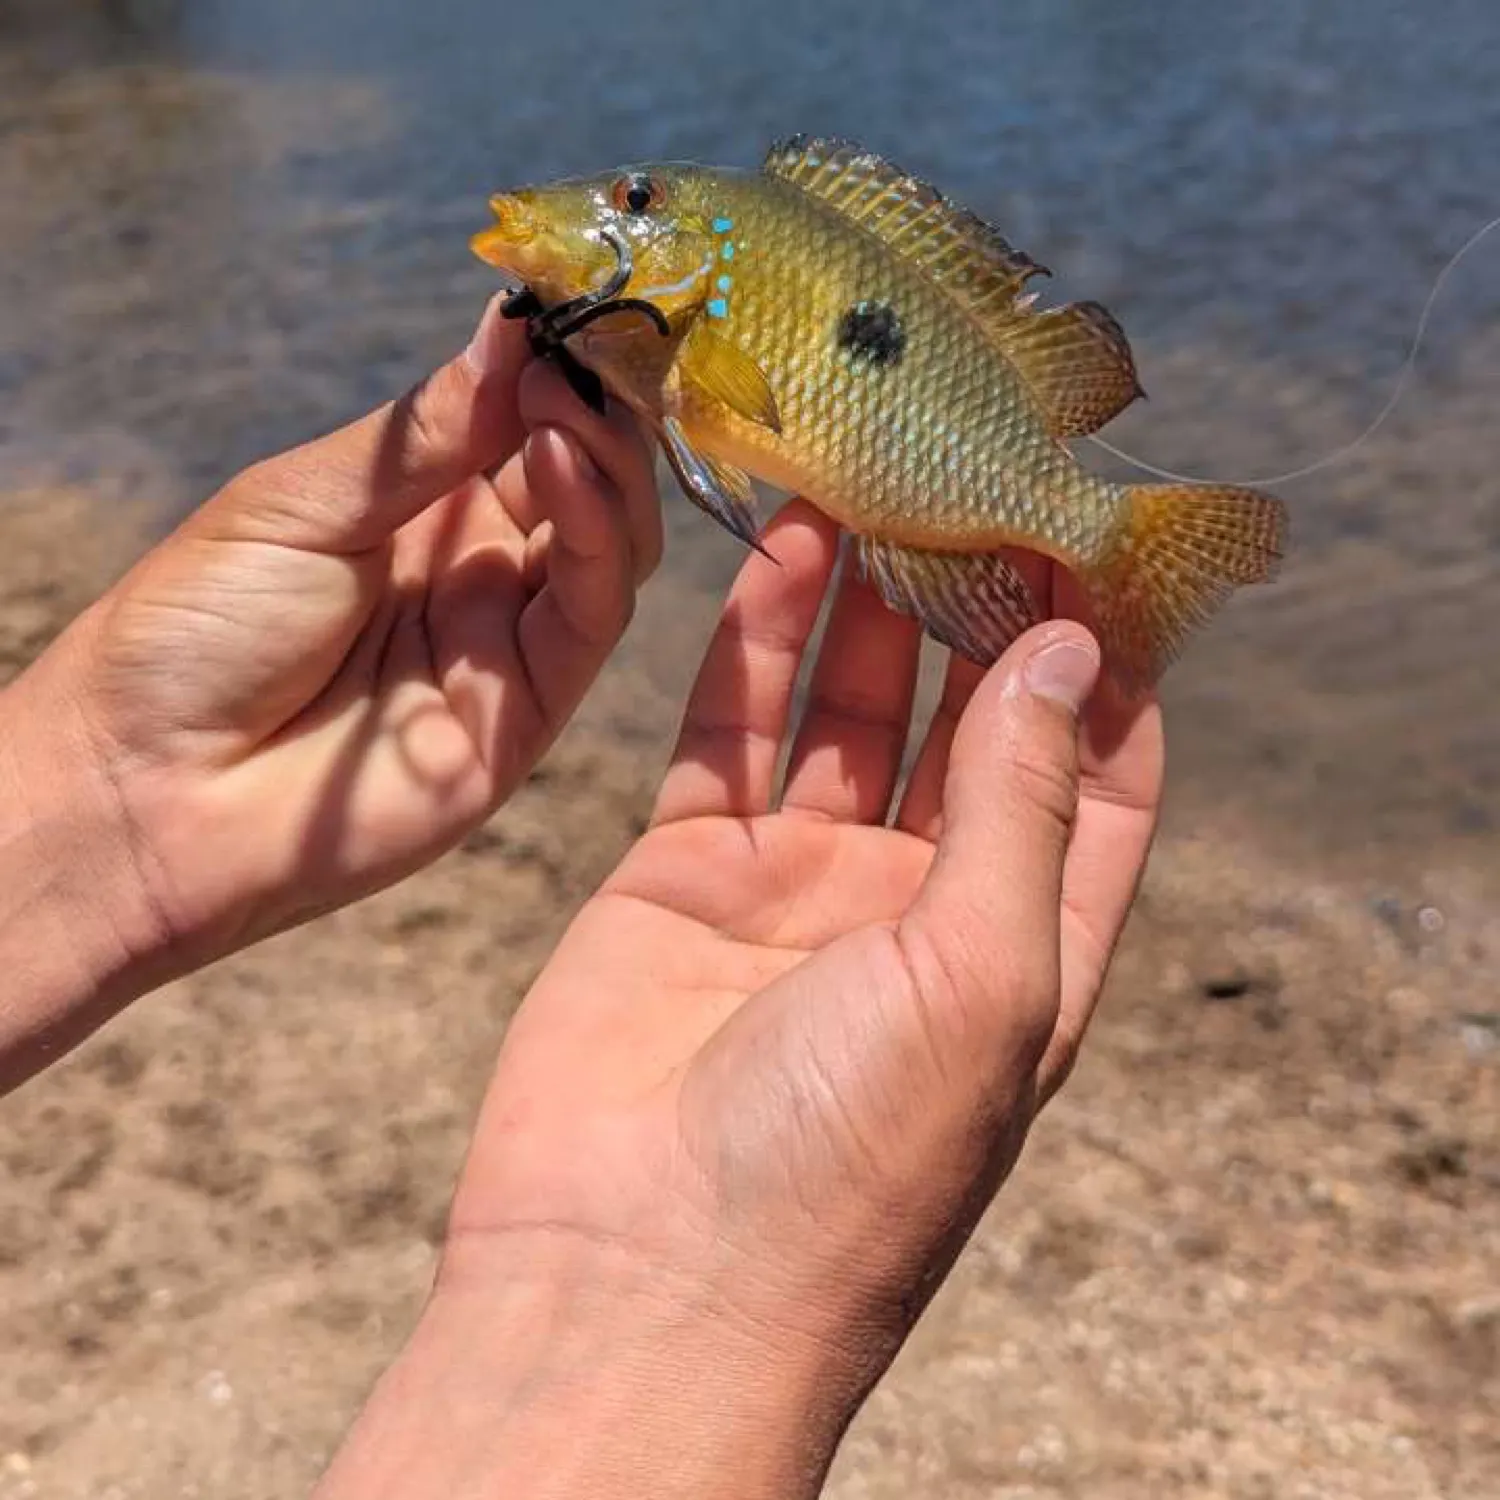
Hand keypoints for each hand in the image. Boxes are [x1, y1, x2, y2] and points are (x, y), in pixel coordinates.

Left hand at [0, 296, 658, 1078]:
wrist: (148, 791)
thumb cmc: (194, 631)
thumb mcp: (301, 501)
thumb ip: (425, 433)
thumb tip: (513, 327)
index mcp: (420, 511)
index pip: (525, 427)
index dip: (562, 366)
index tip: (581, 298)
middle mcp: (480, 570)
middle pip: (585, 481)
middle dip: (601, 406)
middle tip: (594, 344)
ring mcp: (510, 641)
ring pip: (610, 545)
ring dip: (607, 461)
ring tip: (570, 401)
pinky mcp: (531, 712)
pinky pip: (590, 615)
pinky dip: (597, 535)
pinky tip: (563, 463)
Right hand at [317, 501, 1164, 1499]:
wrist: (633, 1278)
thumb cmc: (844, 1167)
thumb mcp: (978, 975)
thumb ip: (1017, 802)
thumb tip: (1069, 651)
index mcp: (1020, 950)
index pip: (1098, 783)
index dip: (1110, 674)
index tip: (1102, 556)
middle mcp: (916, 911)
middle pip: (964, 726)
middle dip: (977, 612)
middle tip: (976, 485)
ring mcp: (798, 885)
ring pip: (843, 709)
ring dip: (869, 603)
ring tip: (884, 484)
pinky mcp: (685, 870)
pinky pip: (731, 729)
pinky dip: (758, 639)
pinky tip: (788, 546)